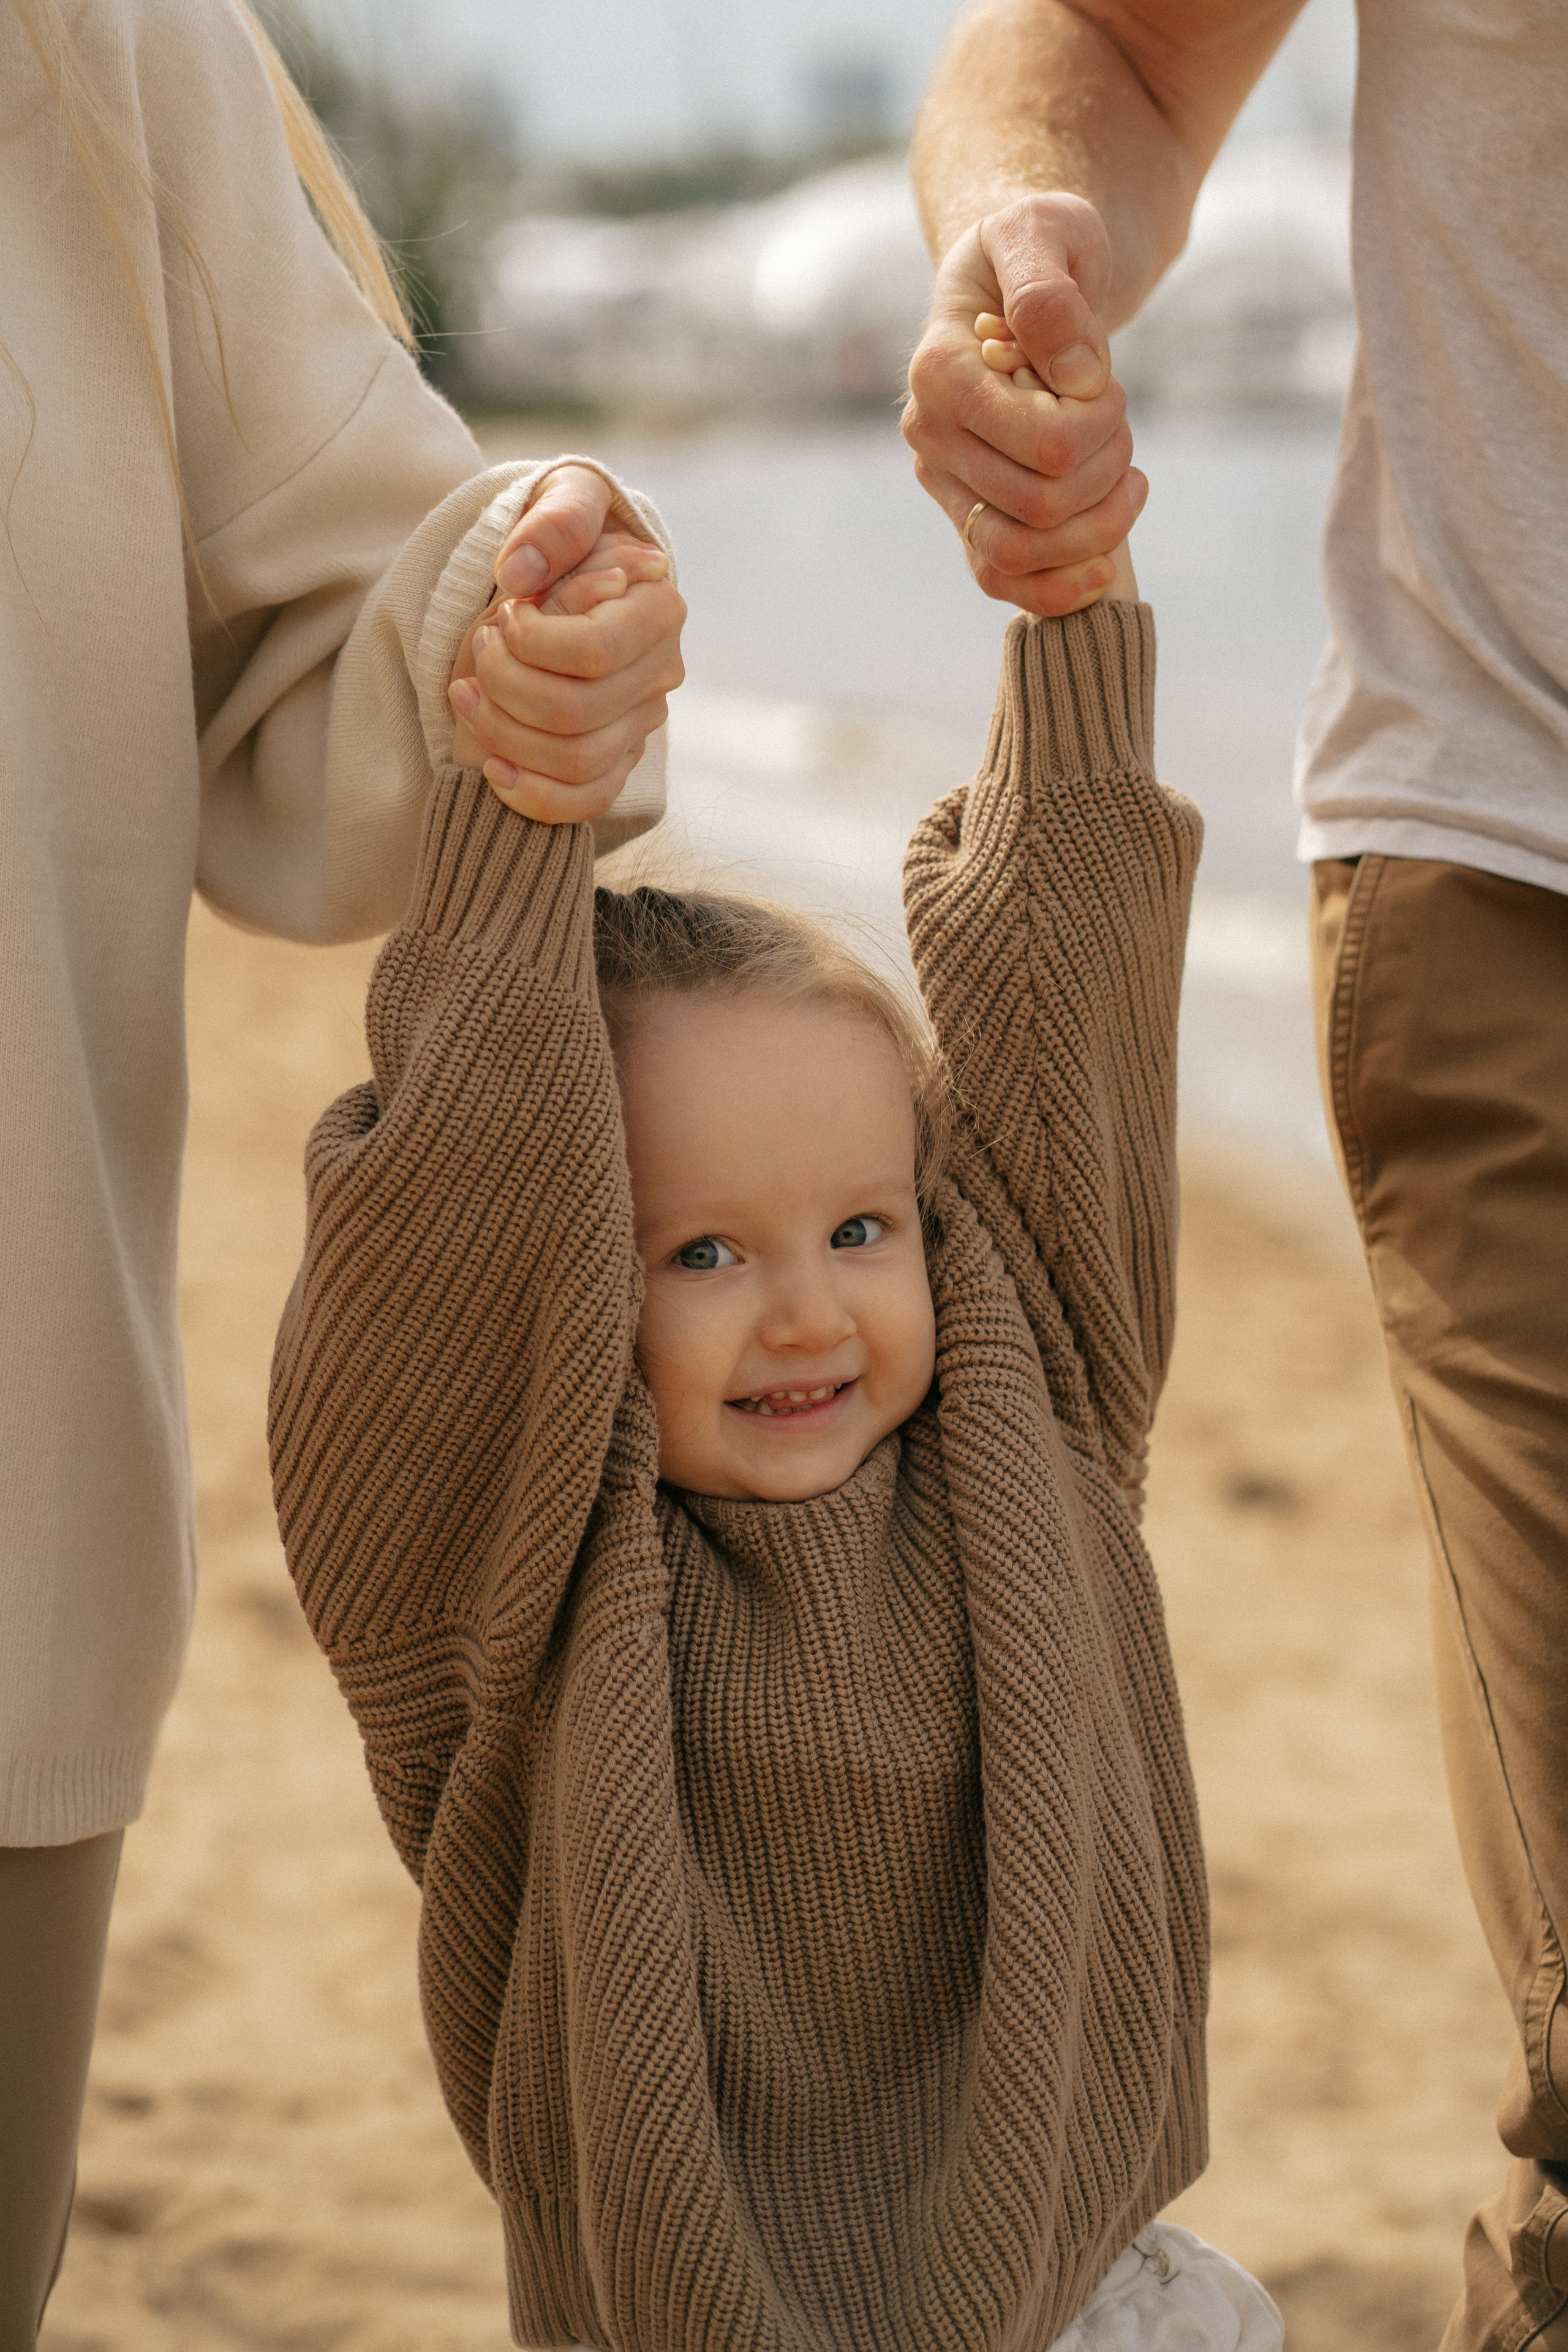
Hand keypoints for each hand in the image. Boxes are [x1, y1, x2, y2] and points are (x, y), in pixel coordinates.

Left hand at [447, 467, 685, 823]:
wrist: (554, 582)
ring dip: (503, 732)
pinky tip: (493, 764)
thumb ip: (555, 521)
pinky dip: (531, 794)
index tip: (505, 610)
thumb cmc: (561, 536)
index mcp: (659, 609)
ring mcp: (640, 725)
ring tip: (466, 691)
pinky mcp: (616, 762)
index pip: (596, 651)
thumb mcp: (563, 499)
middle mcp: (660, 673)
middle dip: (506, 684)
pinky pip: (585, 803)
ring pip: (575, 761)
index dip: (533, 641)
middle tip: (479, 647)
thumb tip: (523, 573)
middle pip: (578, 713)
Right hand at [903, 194, 1145, 614]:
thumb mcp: (1046, 232)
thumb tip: (1077, 378)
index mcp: (938, 374)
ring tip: (1126, 476)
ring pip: (1020, 555)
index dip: (1101, 423)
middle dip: (1107, 469)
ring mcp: (946, 484)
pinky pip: (1002, 582)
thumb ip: (1050, 292)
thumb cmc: (1037, 247)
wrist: (1017, 275)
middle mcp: (929, 439)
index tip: (1106, 379)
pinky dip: (1059, 587)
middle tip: (1121, 422)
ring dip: (1095, 528)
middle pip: (1041, 506)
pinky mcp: (968, 514)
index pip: (1045, 444)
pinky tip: (1106, 565)